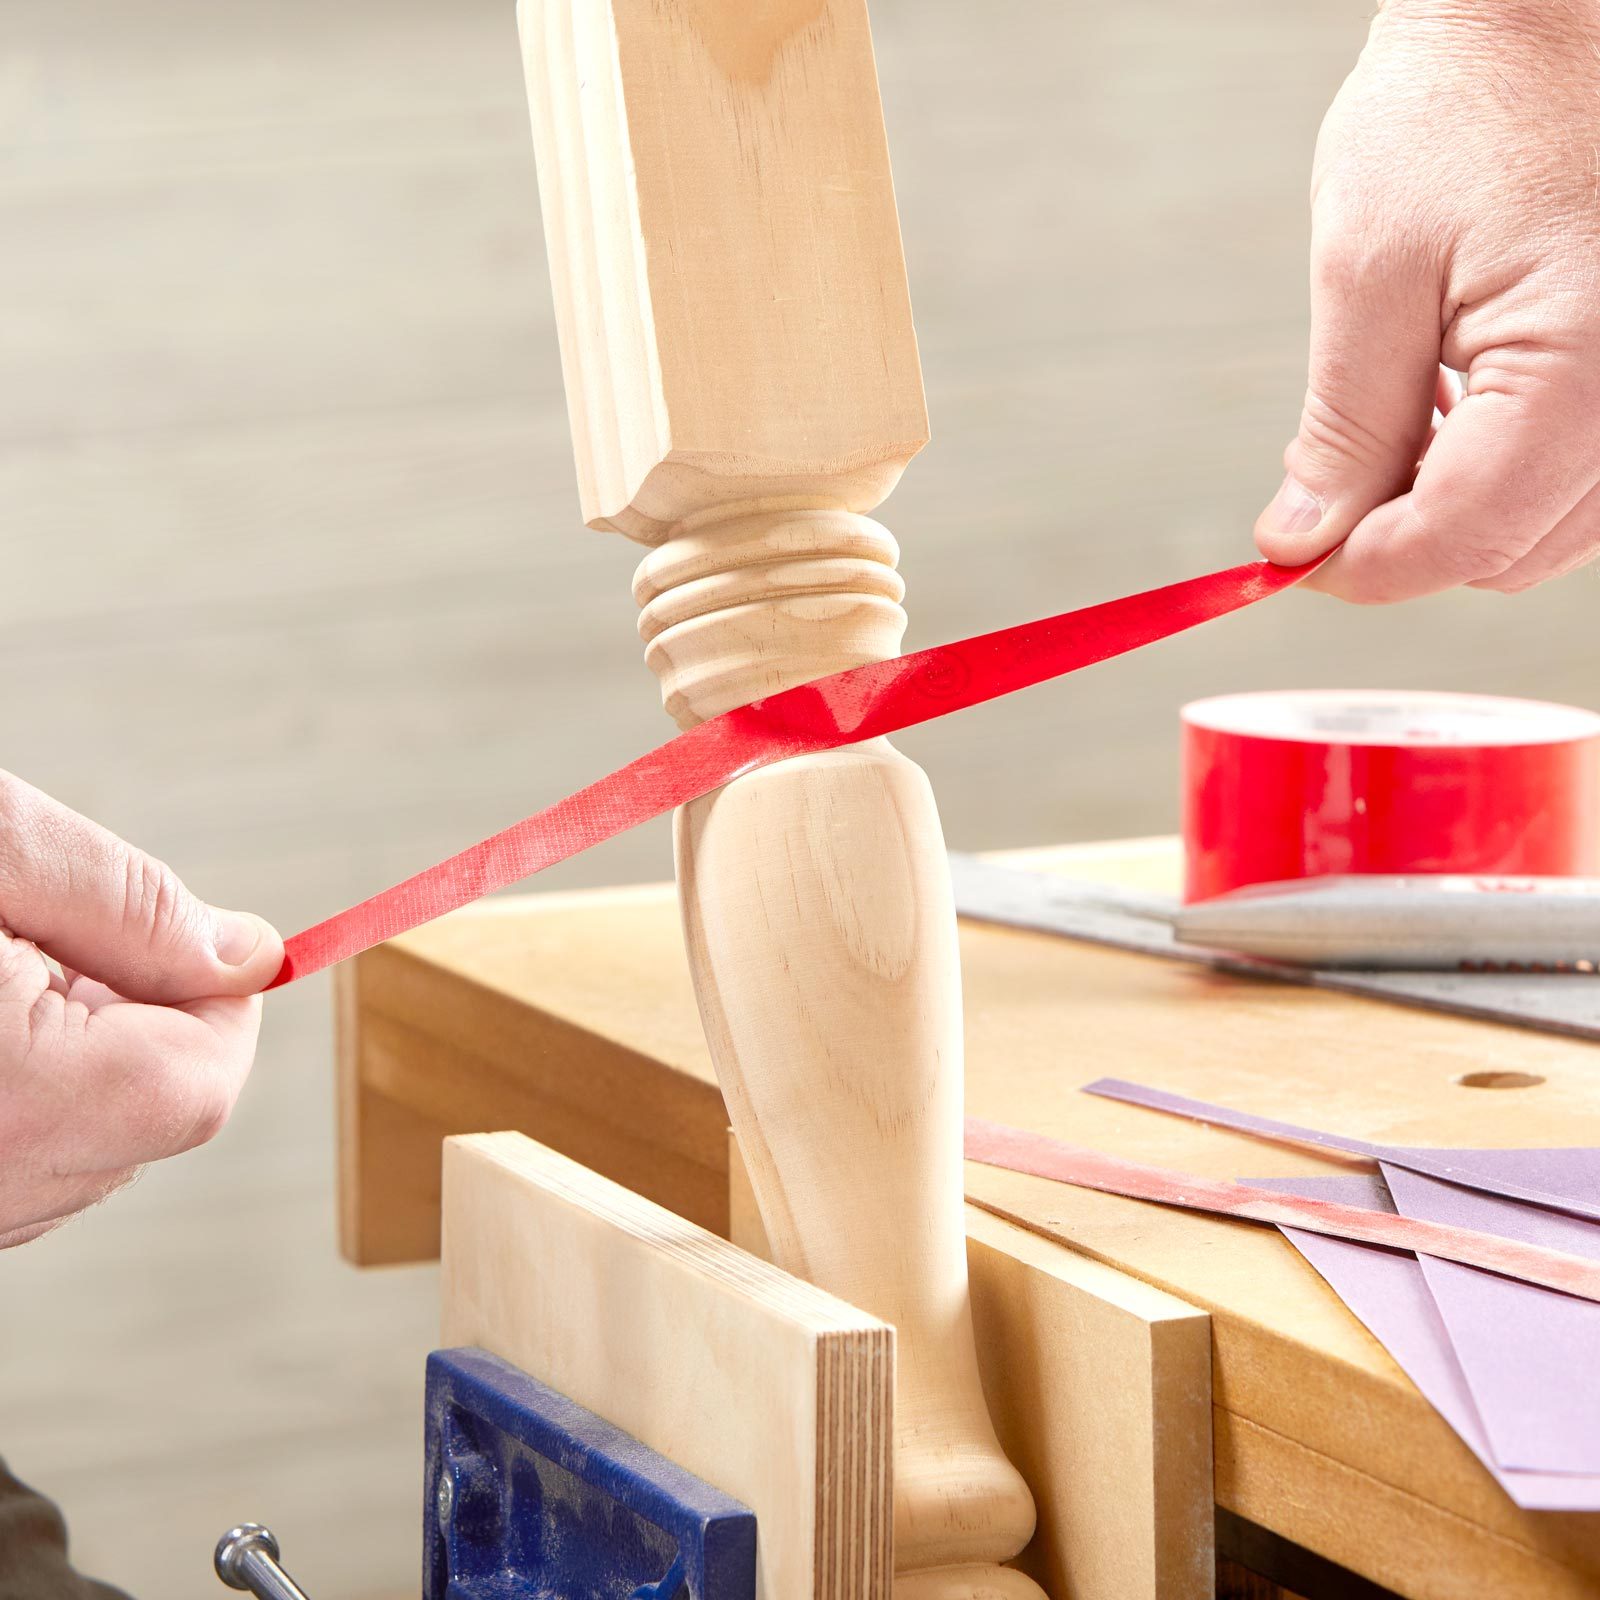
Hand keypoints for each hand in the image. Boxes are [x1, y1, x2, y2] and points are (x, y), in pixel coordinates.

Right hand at [0, 772, 282, 1247]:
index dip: (216, 1002)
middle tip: (47, 946)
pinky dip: (19, 1093)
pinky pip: (18, 1158)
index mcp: (11, 1102)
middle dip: (136, 1021)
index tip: (187, 944)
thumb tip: (250, 956)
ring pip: (82, 1144)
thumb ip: (130, 909)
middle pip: (144, 1119)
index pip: (196, 1084)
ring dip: (75, 1058)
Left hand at [1255, 0, 1599, 600]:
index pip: (1465, 536)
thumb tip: (1302, 543)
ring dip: (1453, 510)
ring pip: (1547, 530)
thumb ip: (1344, 428)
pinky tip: (1447, 409)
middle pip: (1511, 551)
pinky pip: (1577, 478)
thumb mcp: (1368, 271)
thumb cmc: (1462, 104)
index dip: (1362, 567)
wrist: (1544, 15)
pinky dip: (1500, 473)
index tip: (1290, 557)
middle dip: (1405, 540)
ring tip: (1391, 425)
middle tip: (1325, 486)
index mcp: (1583, 366)